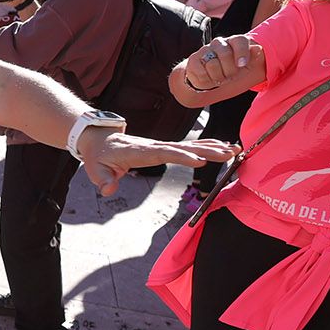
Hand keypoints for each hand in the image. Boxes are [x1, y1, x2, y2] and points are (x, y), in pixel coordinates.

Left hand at [78, 132, 236, 195]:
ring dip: (212, 147)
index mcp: (140, 152)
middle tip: (229, 153)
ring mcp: (160, 145)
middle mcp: (154, 146)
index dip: (182, 157)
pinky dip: (206, 145)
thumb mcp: (96, 171)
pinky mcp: (164, 148)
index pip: (164, 154)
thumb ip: (104, 180)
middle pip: (183, 147)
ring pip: (189, 145)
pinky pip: (187, 146)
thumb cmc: (99, 157)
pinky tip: (223, 147)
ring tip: (234, 149)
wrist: (100, 140)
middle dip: (206, 150)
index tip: (201, 162)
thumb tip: (108, 189)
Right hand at [185, 35, 261, 90]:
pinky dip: (206, 81)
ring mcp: (205, 50)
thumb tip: (257, 48)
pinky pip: (200, 72)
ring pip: (212, 65)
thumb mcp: (249, 67)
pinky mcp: (193, 60)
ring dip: (218, 77)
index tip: (242, 65)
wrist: (213, 79)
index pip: (239, 41)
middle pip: (225, 54)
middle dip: (230, 71)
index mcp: (235, 41)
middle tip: (230, 76)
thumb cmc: (234, 71)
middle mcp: (220, 43)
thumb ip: (255, 57)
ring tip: (219, 79)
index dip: (241, 53)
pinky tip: (209, 80)